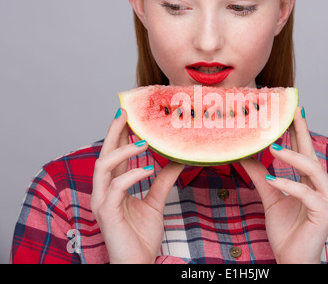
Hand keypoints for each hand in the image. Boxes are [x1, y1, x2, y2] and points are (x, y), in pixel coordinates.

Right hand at [90, 108, 184, 263]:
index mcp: (115, 186)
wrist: (138, 263)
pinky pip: (117, 187)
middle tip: (126, 112)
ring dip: (123, 150)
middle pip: (104, 153)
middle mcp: (105, 191)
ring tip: (143, 140)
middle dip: (113, 131)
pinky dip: (133, 175)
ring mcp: (103, 201)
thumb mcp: (156, 202)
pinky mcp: (106, 213)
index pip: (115, 154)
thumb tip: (178, 160)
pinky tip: (149, 169)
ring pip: (104, 166)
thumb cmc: (141, 236)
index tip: (130, 115)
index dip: (120, 134)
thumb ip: (163, 181)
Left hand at [241, 106, 327, 263]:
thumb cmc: (286, 231)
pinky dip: (288, 185)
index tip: (291, 111)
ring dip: (292, 157)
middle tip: (293, 109)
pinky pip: (307, 194)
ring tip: (273, 147)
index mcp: (312, 183)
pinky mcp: (326, 213)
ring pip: (312, 170)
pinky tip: (273, 180)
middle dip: (302, 130)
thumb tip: (246, 156)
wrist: (291, 259)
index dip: (298, 131)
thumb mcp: (271, 197)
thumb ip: (261, 176)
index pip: (304, 152)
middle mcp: (324, 188)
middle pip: (312, 153)